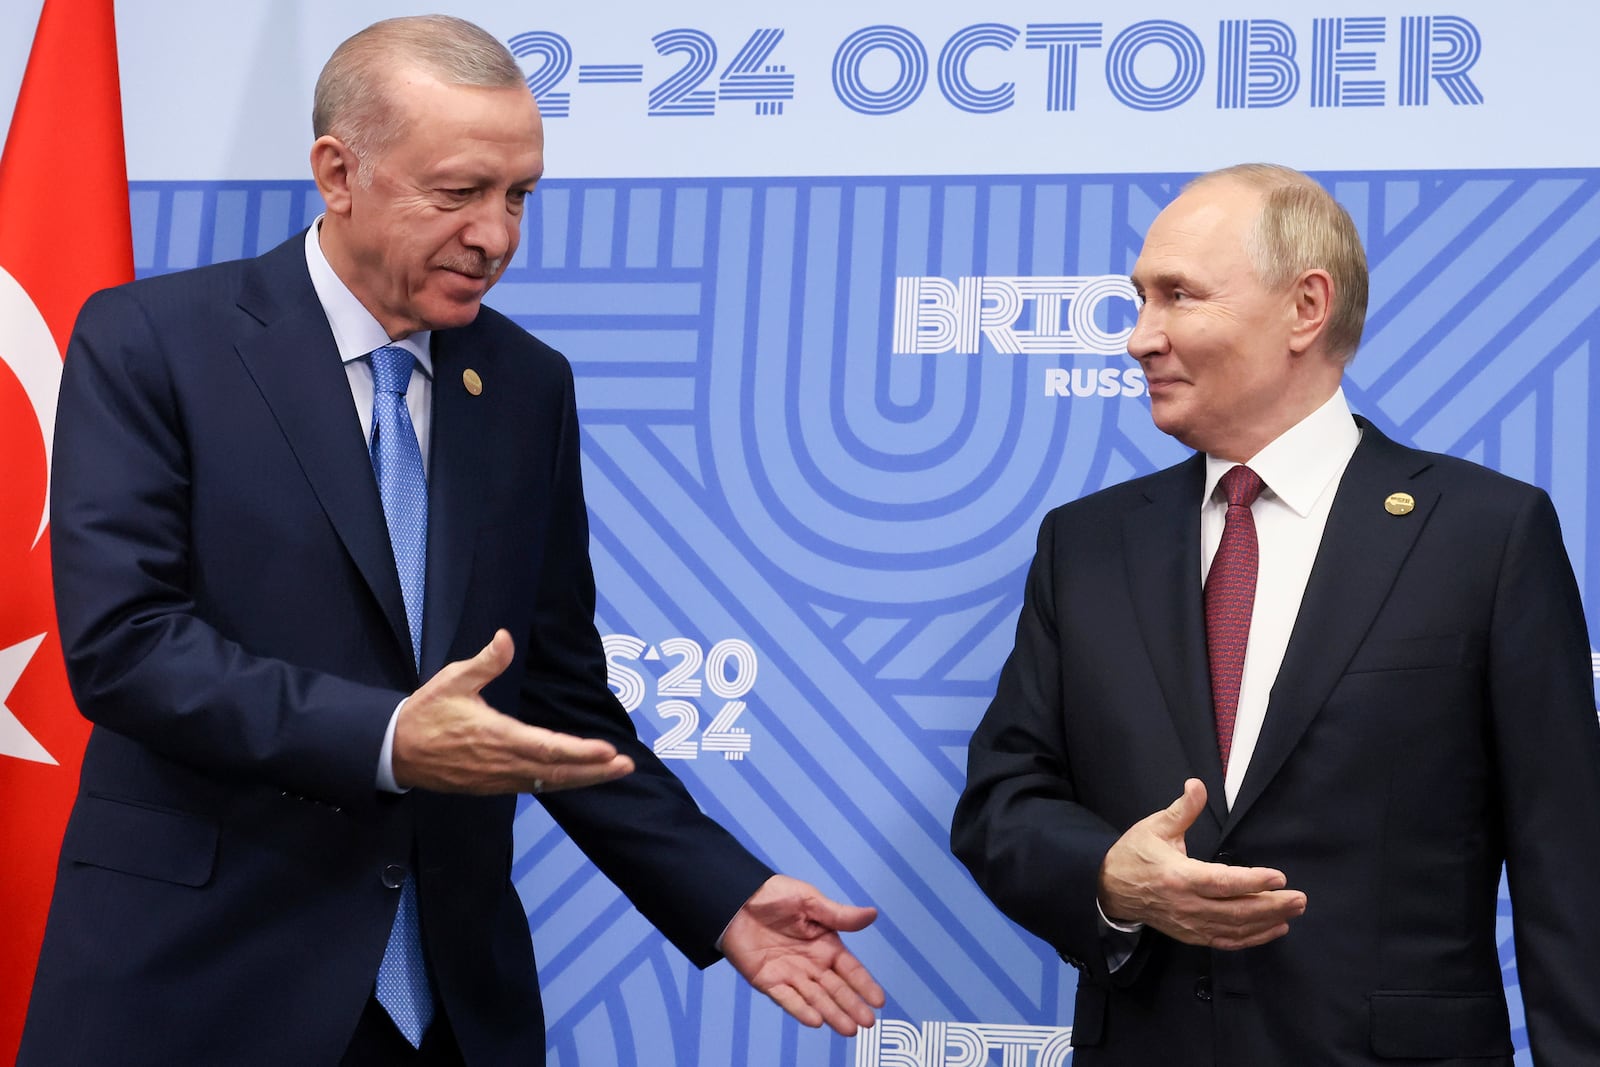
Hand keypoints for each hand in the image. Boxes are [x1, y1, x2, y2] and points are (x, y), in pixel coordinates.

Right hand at [392, 629, 634, 793]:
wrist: (394, 751)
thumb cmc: (425, 714)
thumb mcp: (452, 680)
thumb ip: (484, 662)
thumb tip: (505, 638)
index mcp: (496, 737)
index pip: (547, 747)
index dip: (580, 752)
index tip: (608, 751)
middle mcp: (502, 763)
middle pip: (557, 772)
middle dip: (595, 771)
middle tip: (626, 766)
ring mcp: (497, 779)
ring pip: (548, 783)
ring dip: (582, 778)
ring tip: (612, 772)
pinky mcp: (491, 786)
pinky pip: (532, 787)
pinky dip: (559, 782)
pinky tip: (576, 777)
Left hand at [722, 874, 885, 1035]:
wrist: (735, 899)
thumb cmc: (774, 895)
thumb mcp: (810, 900)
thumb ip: (839, 915)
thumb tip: (872, 914)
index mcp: (825, 944)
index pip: (850, 969)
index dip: (864, 984)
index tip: (879, 1000)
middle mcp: (811, 963)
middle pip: (836, 989)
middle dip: (852, 1006)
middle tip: (867, 1023)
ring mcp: (791, 974)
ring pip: (815, 998)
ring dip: (832, 1014)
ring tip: (848, 1029)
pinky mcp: (769, 981)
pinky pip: (787, 998)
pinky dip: (800, 1009)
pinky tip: (816, 1020)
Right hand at [1098, 778, 1304, 949]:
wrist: (1110, 889)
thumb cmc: (1135, 854)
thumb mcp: (1155, 826)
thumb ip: (1183, 809)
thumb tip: (1198, 785)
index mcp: (1178, 876)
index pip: (1222, 882)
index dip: (1252, 881)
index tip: (1280, 877)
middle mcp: (1186, 905)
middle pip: (1236, 911)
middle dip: (1272, 906)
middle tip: (1300, 899)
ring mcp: (1189, 924)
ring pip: (1235, 929)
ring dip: (1268, 922)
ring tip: (1294, 911)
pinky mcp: (1191, 935)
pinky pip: (1226, 941)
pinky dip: (1252, 938)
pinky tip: (1273, 929)